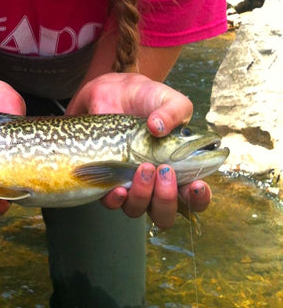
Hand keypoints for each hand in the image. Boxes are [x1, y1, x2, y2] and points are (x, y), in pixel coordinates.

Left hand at [67, 72, 211, 227]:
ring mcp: (131, 184)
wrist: (116, 92)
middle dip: (167, 199)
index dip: (198, 199)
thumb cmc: (150, 100)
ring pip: (138, 210)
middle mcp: (156, 184)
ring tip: (143, 167)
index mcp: (180, 169)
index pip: (194, 197)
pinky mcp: (108, 180)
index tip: (197, 185)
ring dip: (143, 195)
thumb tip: (157, 127)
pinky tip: (118, 186)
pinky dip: (116, 198)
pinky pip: (111, 202)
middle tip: (165, 171)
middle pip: (165, 214)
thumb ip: (174, 112)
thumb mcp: (170, 100)